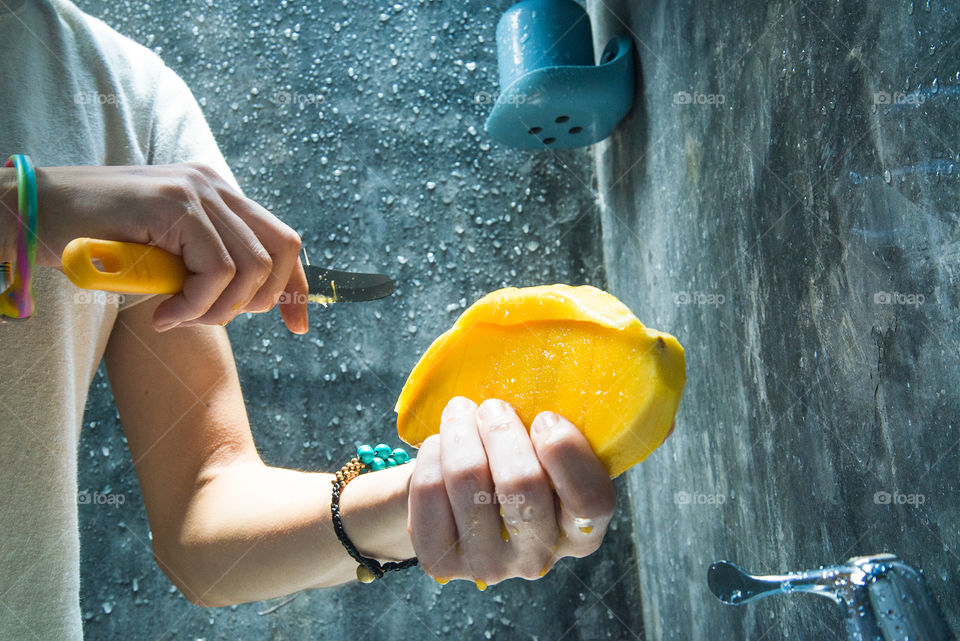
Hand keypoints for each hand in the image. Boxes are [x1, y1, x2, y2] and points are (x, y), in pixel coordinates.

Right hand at [22, 163, 307, 332]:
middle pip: (280, 252)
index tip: (298, 326)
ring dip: (218, 308)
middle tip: (209, 318)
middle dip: (256, 302)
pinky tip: (163, 312)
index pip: (282, 239)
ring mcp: (197, 191)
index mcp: (217, 193)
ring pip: (250, 267)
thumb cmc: (97, 242)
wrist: (37, 215)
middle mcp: (214, 185)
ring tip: (177, 315)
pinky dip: (196, 304)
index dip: (297, 285)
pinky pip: (217, 271)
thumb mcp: (166, 256)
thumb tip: (248, 299)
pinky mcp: (176, 206)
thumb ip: (204, 265)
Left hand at [407, 397, 616, 587]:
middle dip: (502, 430)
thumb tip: (541, 396)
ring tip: (461, 412)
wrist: (454, 503)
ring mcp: (488, 566)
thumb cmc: (510, 465)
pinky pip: (430, 490)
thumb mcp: (543, 453)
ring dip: (461, 430)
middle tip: (492, 407)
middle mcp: (538, 558)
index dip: (566, 451)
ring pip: (468, 480)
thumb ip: (553, 435)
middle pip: (522, 484)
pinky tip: (439, 444)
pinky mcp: (441, 561)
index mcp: (580, 533)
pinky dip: (432, 454)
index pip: (591, 501)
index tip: (544, 417)